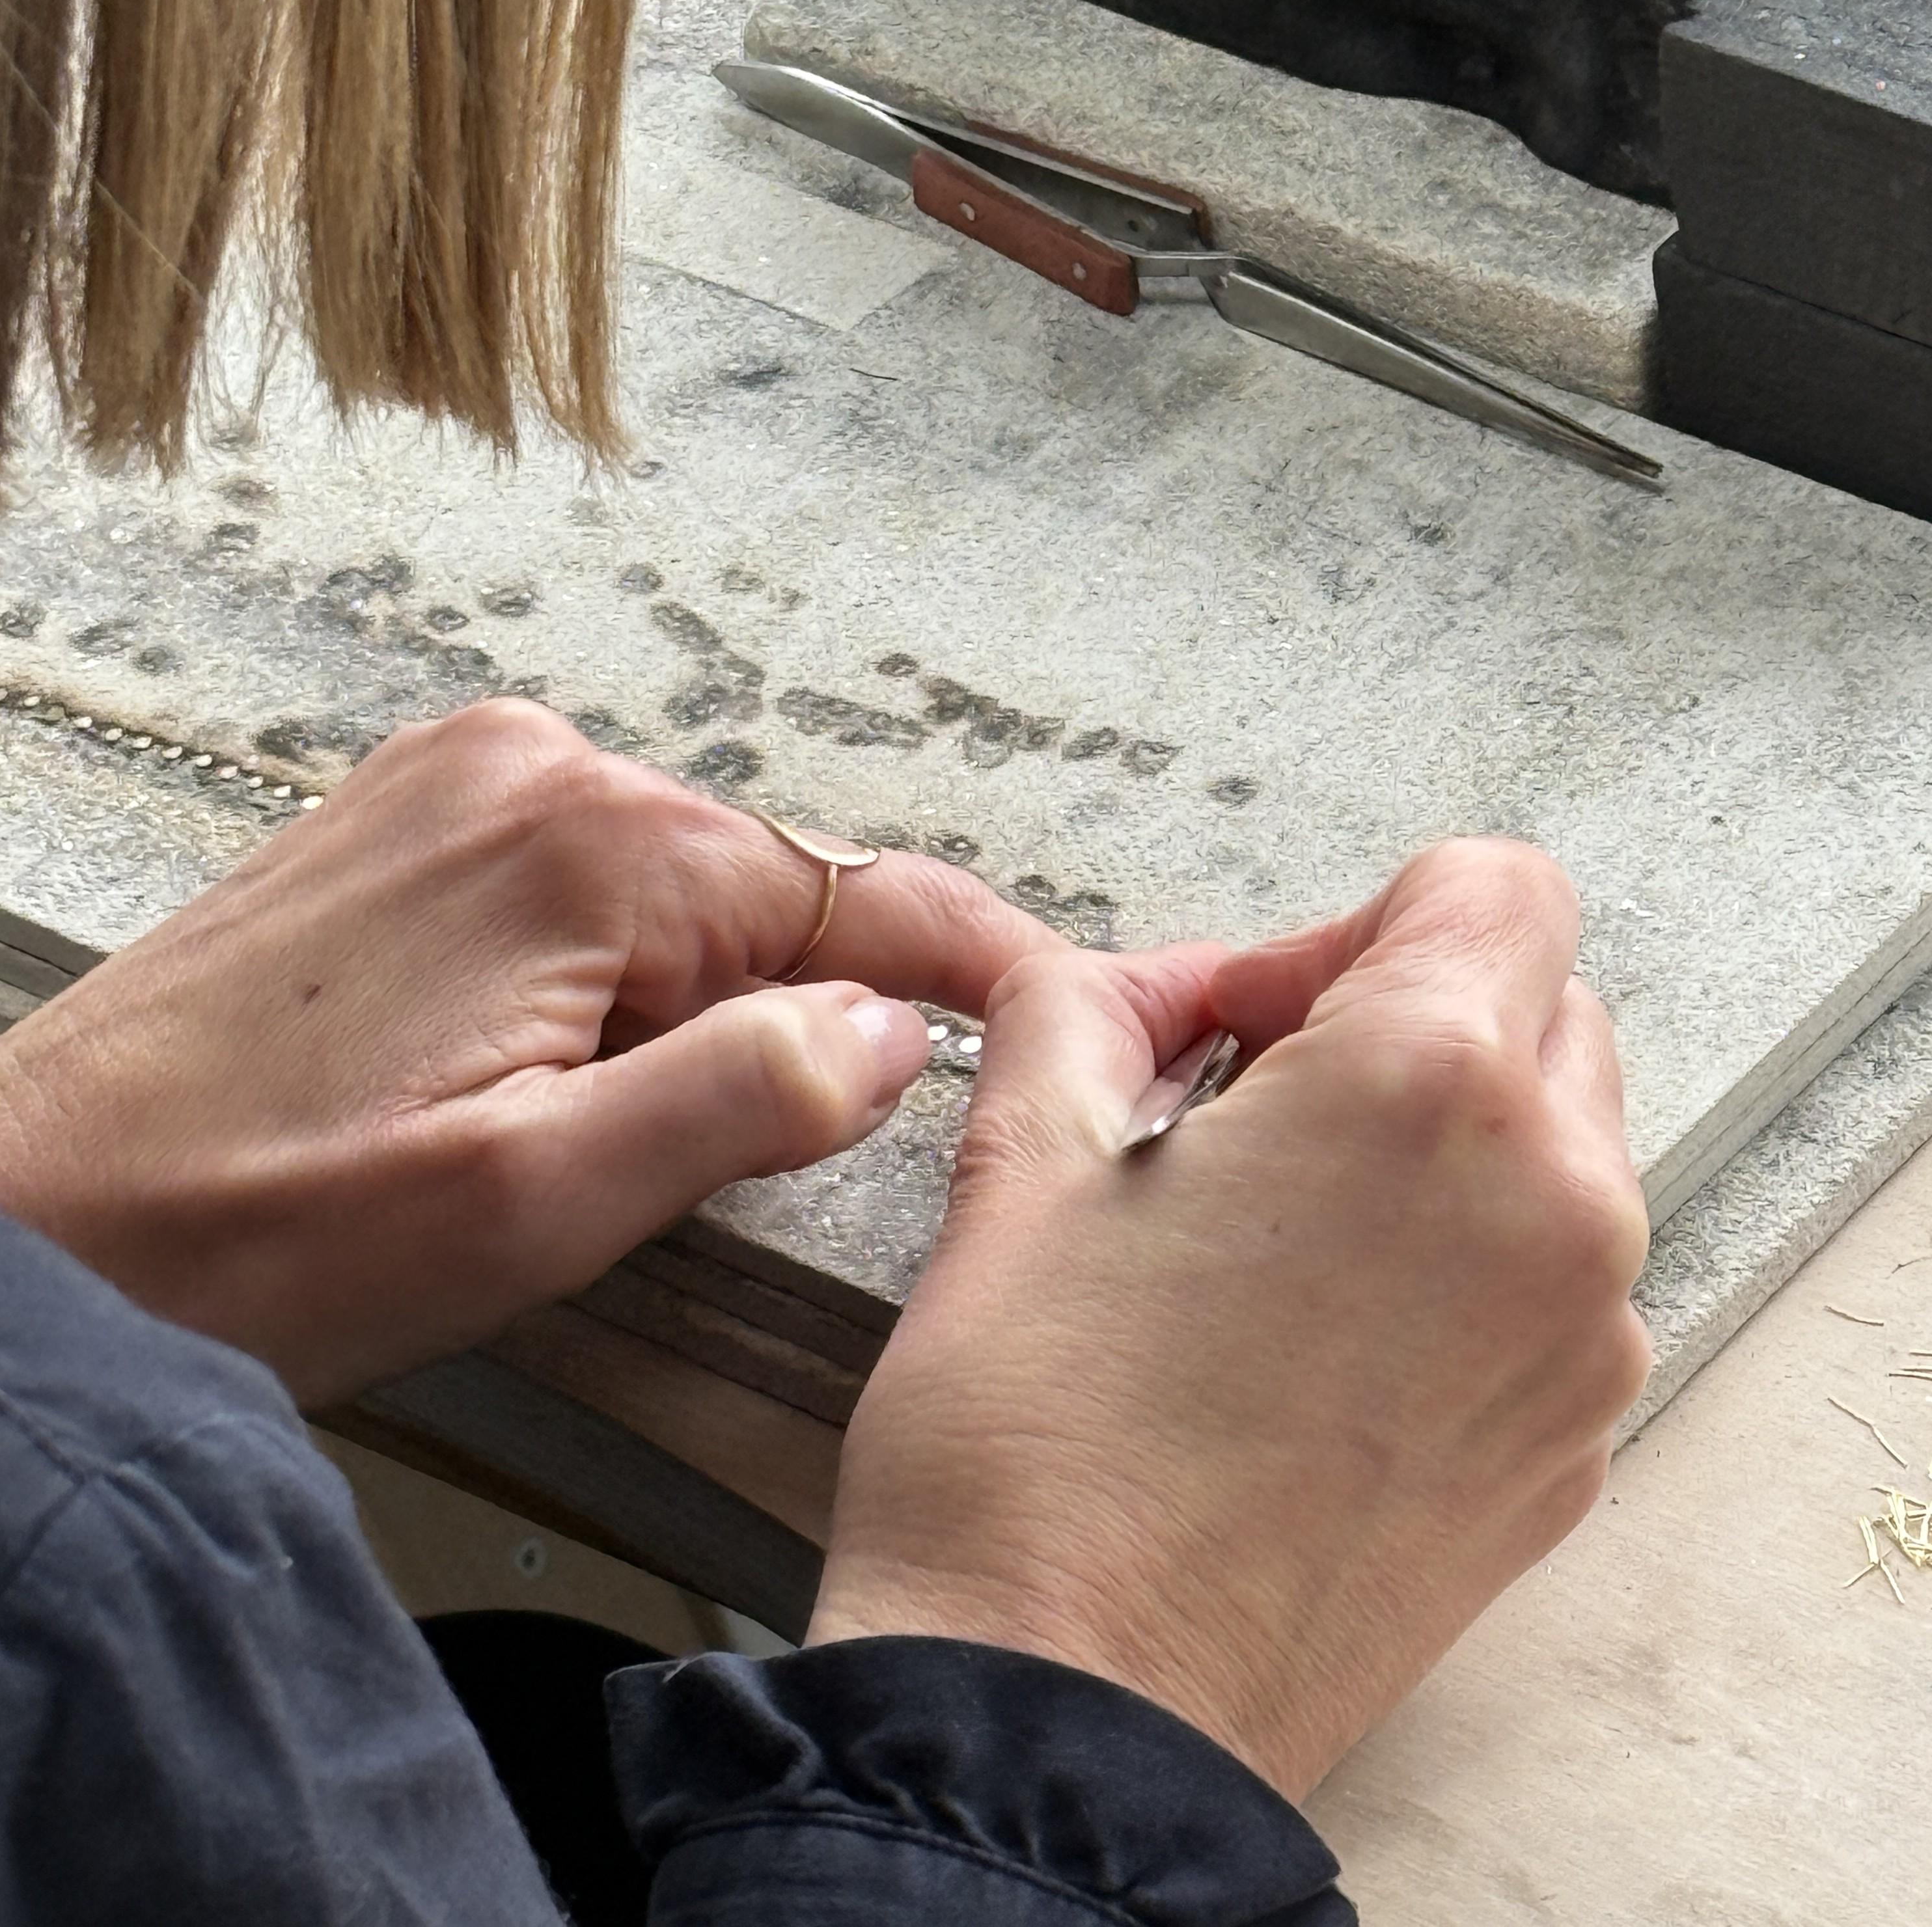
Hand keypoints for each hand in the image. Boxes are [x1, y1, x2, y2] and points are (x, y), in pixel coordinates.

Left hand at [0, 699, 1055, 1403]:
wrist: (25, 1217)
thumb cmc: (242, 1232)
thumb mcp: (530, 1205)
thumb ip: (738, 1098)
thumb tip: (886, 1033)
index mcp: (579, 843)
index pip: (848, 888)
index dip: (968, 958)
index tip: (1064, 998)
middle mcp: (522, 771)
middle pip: (755, 891)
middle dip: (783, 1014)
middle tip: (726, 1158)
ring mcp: (454, 786)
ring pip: (668, 894)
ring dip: (683, 1006)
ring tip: (584, 1136)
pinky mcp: (406, 823)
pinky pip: (578, 885)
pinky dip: (611, 971)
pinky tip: (537, 1068)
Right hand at [810, 840, 1650, 1801]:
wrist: (1063, 1716)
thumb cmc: (1037, 1454)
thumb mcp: (1024, 1154)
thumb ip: (1086, 1004)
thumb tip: (1123, 989)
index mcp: (1430, 1093)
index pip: (1494, 887)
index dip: (1350, 925)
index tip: (1253, 1013)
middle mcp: (1551, 1208)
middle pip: (1540, 1008)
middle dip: (1398, 1021)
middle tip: (1246, 1104)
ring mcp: (1579, 1346)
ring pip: (1554, 1152)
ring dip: (1432, 1148)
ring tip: (1265, 1234)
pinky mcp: (1565, 1454)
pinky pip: (1546, 1290)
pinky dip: (1454, 1271)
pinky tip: (1305, 1340)